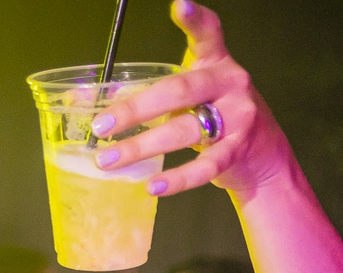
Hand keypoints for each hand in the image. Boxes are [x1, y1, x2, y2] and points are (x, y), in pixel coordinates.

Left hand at [91, 0, 294, 198]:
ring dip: (141, 147)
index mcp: (215, 64)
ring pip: (184, 130)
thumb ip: (142, 95)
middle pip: (179, 91)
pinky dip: (175, 179)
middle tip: (100, 127)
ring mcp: (238, 118)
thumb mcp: (185, 100)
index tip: (180, 5)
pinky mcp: (237, 151)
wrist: (261, 156)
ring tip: (107, 161)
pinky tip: (151, 186)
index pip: (208, 35)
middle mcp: (230, 85)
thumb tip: (80, 100)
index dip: (195, 20)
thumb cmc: (212, 118)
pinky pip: (203, 166)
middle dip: (135, 110)